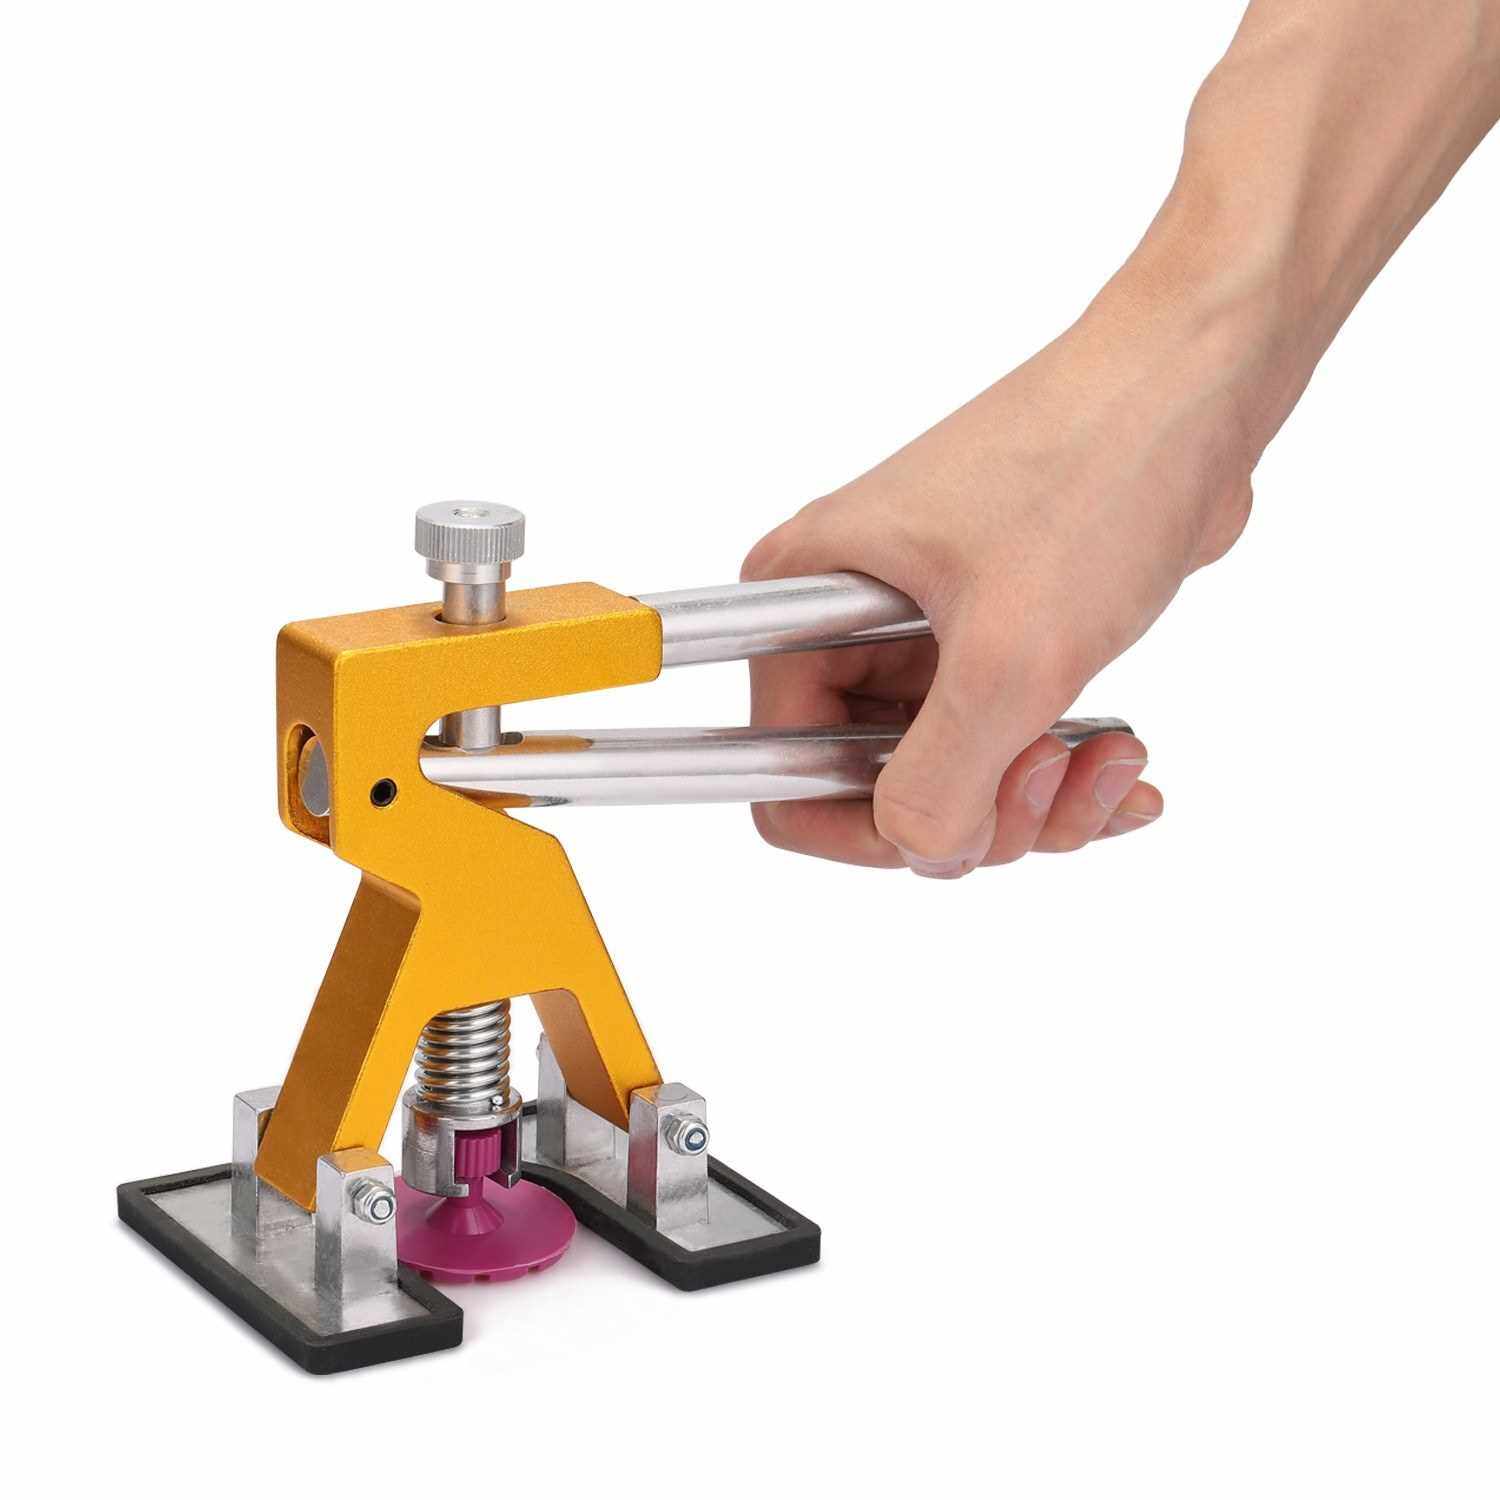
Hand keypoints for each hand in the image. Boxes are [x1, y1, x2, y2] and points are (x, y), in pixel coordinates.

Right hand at [742, 295, 1256, 875]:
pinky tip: (1119, 756)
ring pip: (951, 776)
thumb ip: (941, 783)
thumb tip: (920, 850)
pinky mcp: (988, 633)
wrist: (1196, 386)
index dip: (860, 824)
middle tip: (1055, 766)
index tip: (954, 825)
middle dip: (980, 807)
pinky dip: (1061, 769)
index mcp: (803, 597)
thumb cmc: (1095, 470)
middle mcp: (845, 617)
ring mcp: (919, 629)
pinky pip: (1003, 744)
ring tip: (1109, 751)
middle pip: (875, 785)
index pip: (777, 769)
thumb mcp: (1010, 654)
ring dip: (1037, 795)